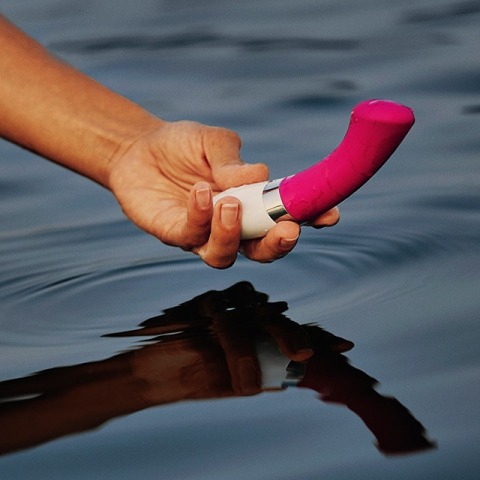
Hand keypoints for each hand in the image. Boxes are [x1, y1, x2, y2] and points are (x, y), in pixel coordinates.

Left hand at [108, 120, 339, 267]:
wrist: (137, 149)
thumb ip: (235, 161)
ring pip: (228, 254)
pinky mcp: (177, 236)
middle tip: (287, 229)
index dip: (312, 219)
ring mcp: (205, 234)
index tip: (330, 215)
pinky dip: (202, 216)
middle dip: (278, 244)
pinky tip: (201, 191)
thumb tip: (259, 176)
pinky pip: (194, 238)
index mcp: (252, 202)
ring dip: (234, 233)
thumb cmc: (182, 145)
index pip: (286, 216)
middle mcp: (233, 224)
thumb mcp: (214, 142)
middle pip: (262, 250)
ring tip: (230, 203)